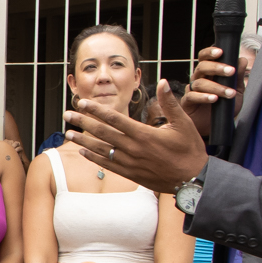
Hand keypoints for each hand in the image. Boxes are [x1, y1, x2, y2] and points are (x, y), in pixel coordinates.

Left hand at [66, 83, 209, 193]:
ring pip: (101, 149)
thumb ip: (170, 103)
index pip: (114, 118)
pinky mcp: (131, 174)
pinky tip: (84, 152)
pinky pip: (108, 164)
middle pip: (102, 133)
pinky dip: (94, 157)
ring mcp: (131, 163)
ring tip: (68, 133)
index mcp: (144, 134)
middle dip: (82, 122)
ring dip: (83, 140)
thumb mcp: (184, 123)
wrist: (194, 180)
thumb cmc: (190, 151)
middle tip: (67, 115)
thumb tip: (163, 82)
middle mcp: (133, 148)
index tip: (82, 103)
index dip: (95, 110)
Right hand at [180, 45, 242, 139]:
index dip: (210, 52)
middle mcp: (198, 78)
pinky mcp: (187, 103)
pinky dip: (203, 97)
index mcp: (208, 72)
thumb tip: (242, 60)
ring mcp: (191, 90)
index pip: (205, 57)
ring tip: (229, 93)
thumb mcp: (236, 92)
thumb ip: (239, 77)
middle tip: (231, 71)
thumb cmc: (225, 108)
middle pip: (202, 67)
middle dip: (217, 67)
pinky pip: (192, 96)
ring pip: (200, 83)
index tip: (221, 52)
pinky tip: (214, 99)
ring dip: (216, 87)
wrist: (217, 128)